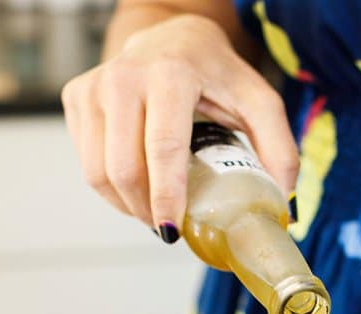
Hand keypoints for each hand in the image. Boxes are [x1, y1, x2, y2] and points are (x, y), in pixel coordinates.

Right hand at [60, 14, 297, 237]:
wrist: (171, 35)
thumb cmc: (216, 73)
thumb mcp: (258, 101)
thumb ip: (279, 147)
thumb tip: (284, 201)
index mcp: (170, 75)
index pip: (163, 148)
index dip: (166, 196)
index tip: (172, 231)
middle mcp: (124, 77)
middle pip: (124, 167)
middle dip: (145, 210)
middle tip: (169, 228)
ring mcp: (94, 86)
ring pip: (98, 171)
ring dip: (126, 205)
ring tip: (153, 212)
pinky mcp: (76, 97)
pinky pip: (87, 163)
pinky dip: (111, 188)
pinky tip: (136, 187)